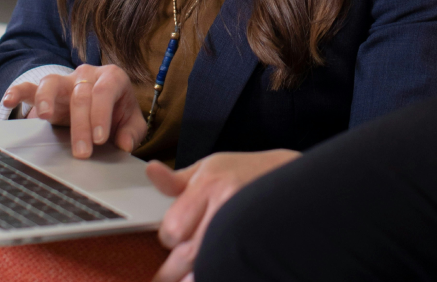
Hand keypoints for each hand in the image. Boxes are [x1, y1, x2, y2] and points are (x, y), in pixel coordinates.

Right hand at [0, 64, 147, 158]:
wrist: (100, 102)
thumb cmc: (117, 112)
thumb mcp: (130, 121)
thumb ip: (132, 131)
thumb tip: (124, 144)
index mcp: (112, 78)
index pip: (105, 91)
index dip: (101, 114)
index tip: (100, 139)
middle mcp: (88, 74)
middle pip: (81, 95)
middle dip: (81, 125)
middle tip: (81, 152)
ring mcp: (65, 80)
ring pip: (52, 82)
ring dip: (48, 99)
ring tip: (45, 117)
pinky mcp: (45, 90)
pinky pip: (29, 87)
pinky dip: (18, 92)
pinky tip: (9, 101)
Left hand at [147, 150, 299, 281]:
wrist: (285, 176)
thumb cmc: (243, 171)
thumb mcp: (208, 167)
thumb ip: (175, 180)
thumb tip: (151, 172)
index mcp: (209, 185)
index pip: (171, 229)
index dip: (170, 236)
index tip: (175, 235)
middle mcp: (225, 207)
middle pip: (185, 255)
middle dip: (176, 263)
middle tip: (176, 261)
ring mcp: (240, 228)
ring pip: (202, 268)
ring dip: (191, 271)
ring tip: (190, 266)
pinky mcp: (250, 245)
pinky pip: (221, 270)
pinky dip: (211, 272)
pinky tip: (210, 267)